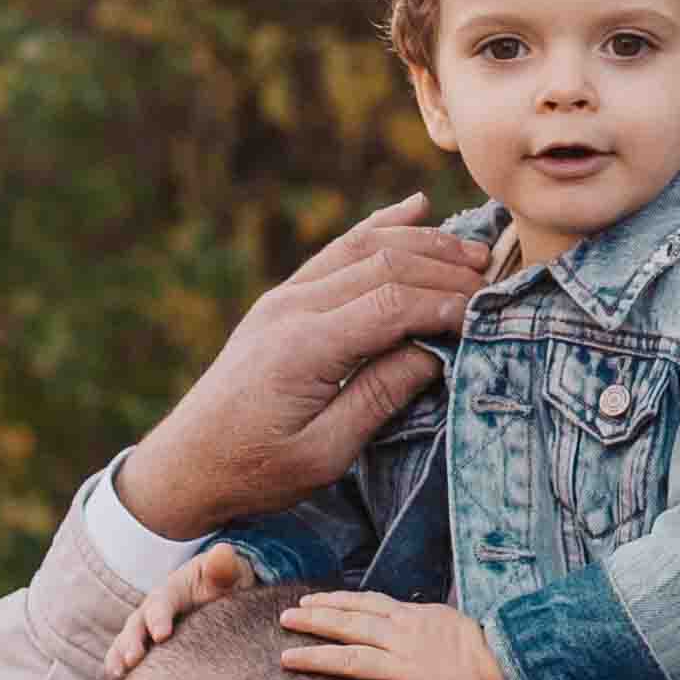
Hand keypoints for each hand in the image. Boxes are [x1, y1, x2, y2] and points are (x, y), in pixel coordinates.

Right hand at [108, 543, 258, 679]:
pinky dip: (119, 668)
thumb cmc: (226, 583)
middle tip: (132, 659)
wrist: (222, 596)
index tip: (161, 635)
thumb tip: (223, 552)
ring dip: (119, 656)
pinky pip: (127, 657)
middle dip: (132, 641)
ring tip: (118, 673)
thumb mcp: (229, 572)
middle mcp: (154, 608)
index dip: (159, 617)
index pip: (162, 602)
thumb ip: (224, 567)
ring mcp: (147, 629)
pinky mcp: (148, 647)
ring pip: (126, 641)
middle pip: (137, 623)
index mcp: (174, 589)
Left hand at [118, 199, 489, 542]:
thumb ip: (379, 396)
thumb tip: (434, 351)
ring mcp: (284, 298)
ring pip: (363, 247)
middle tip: (495, 280)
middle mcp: (292, 308)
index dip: (444, 304)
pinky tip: (414, 208)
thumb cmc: (255, 472)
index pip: (391, 304)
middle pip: (383, 266)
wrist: (185, 464)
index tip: (486, 315)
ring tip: (472, 251)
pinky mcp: (282, 300)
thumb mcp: (324, 454)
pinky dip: (379, 226)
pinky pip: (337, 251)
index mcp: (304, 348)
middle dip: (444, 267)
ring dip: (421, 243)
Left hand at [277, 591, 521, 679]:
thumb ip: (409, 615)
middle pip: (348, 627)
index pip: (361, 604)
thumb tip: (383, 612)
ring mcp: (404, 669)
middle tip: (284, 619)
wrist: (504, 670)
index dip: (331, 602)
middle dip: (313, 622)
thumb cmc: (476, 644)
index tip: (306, 602)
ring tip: (287, 657)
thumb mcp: (440, 616)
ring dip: (316, 657)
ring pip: (351, 660)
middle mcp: (401, 639)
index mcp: (409, 617)